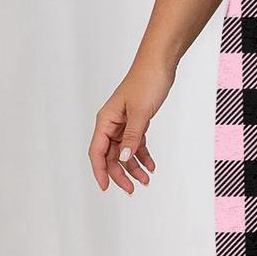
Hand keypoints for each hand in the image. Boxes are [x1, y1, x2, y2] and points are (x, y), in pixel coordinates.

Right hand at [89, 58, 174, 194]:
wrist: (159, 65)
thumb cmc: (147, 83)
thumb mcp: (141, 113)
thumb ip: (132, 137)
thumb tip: (123, 159)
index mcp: (106, 120)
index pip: (97, 151)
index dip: (100, 171)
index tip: (106, 188)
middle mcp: (111, 123)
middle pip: (110, 155)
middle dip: (120, 174)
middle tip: (132, 190)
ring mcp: (123, 123)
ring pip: (124, 152)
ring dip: (133, 167)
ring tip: (146, 181)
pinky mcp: (136, 122)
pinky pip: (135, 144)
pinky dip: (142, 156)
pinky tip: (151, 166)